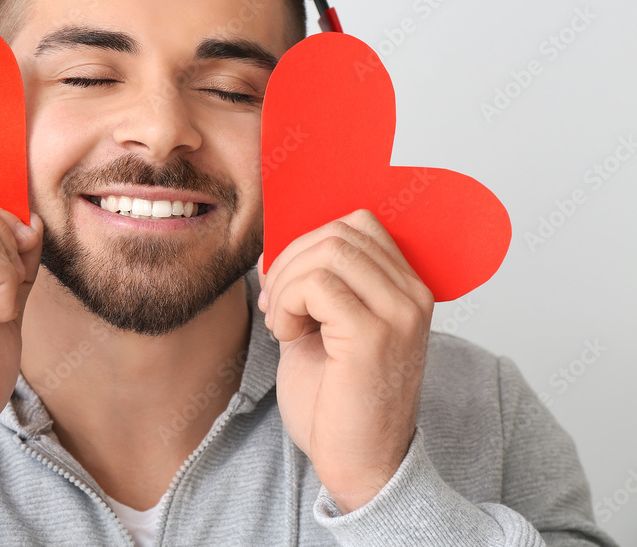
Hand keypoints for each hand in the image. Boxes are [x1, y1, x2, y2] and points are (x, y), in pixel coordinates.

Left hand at [257, 209, 433, 512]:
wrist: (357, 463)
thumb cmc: (337, 401)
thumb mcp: (320, 328)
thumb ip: (307, 286)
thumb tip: (275, 247)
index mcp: (405, 289)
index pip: (358, 224)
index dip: (308, 242)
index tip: (284, 281)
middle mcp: (411, 295)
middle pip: (338, 232)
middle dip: (290, 261)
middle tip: (276, 305)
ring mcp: (398, 313)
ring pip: (327, 252)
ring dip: (287, 284)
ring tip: (283, 323)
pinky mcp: (374, 335)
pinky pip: (318, 286)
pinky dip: (289, 304)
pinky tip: (288, 336)